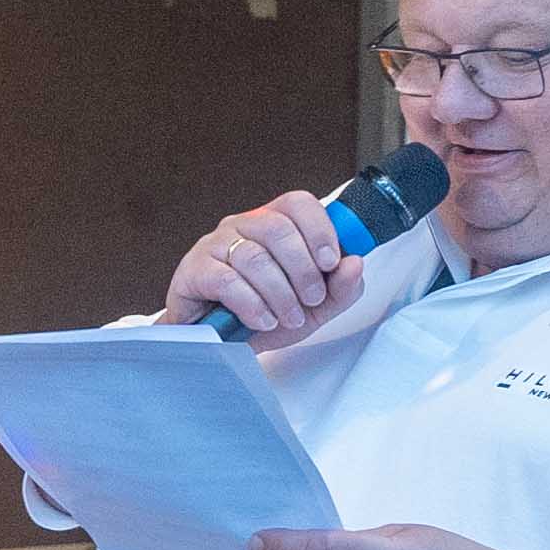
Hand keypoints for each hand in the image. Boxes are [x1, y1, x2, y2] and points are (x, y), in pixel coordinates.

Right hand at [164, 188, 361, 341]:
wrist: (224, 345)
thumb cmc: (268, 316)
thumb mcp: (317, 307)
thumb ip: (342, 287)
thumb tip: (354, 263)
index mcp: (274, 224)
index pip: (297, 204)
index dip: (319, 230)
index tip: (331, 263)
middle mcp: (242, 227)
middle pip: (277, 229)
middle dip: (303, 270)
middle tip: (312, 299)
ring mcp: (215, 245)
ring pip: (254, 258)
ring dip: (280, 294)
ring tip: (287, 317)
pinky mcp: (194, 270)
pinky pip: (226, 280)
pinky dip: (252, 304)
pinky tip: (262, 320)